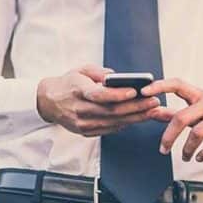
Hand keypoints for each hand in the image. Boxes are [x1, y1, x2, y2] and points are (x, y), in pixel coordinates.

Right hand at [37, 65, 160, 136]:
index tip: (134, 92)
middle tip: (153, 102)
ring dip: (134, 117)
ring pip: (112, 122)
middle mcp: (79, 109)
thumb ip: (100, 72)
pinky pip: (108, 129)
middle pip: (110, 111)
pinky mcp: (85, 132)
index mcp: (77, 91)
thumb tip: (119, 77)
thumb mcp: (81, 70)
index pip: (98, 95)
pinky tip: (137, 118)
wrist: (49, 102)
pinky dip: (124, 124)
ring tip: (151, 111)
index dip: (117, 95)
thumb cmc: (68, 83)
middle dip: (135, 107)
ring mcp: (82, 123)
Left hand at [141, 78, 202, 161]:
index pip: (177, 84)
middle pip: (182, 117)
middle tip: (162, 150)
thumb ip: (174, 113)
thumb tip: (151, 112)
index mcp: (199, 95)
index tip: (143, 92)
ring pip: (198, 133)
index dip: (160, 86)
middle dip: (169, 136)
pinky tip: (199, 158)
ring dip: (187, 149)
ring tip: (185, 158)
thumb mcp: (197, 113)